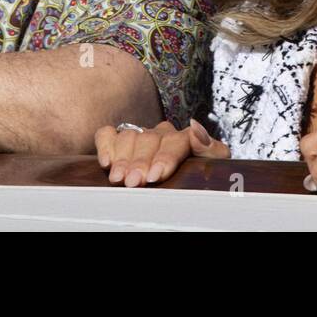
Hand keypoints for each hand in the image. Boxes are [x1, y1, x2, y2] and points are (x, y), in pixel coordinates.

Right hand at [95, 118, 229, 186]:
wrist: (180, 187)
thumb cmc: (195, 179)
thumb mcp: (211, 165)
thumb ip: (210, 148)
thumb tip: (196, 129)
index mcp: (185, 139)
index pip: (175, 141)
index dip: (164, 158)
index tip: (156, 175)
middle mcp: (161, 134)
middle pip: (149, 141)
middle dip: (140, 163)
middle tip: (134, 182)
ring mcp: (140, 135)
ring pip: (129, 138)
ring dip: (123, 159)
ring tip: (119, 178)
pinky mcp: (119, 138)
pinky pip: (108, 133)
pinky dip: (105, 145)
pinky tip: (106, 162)